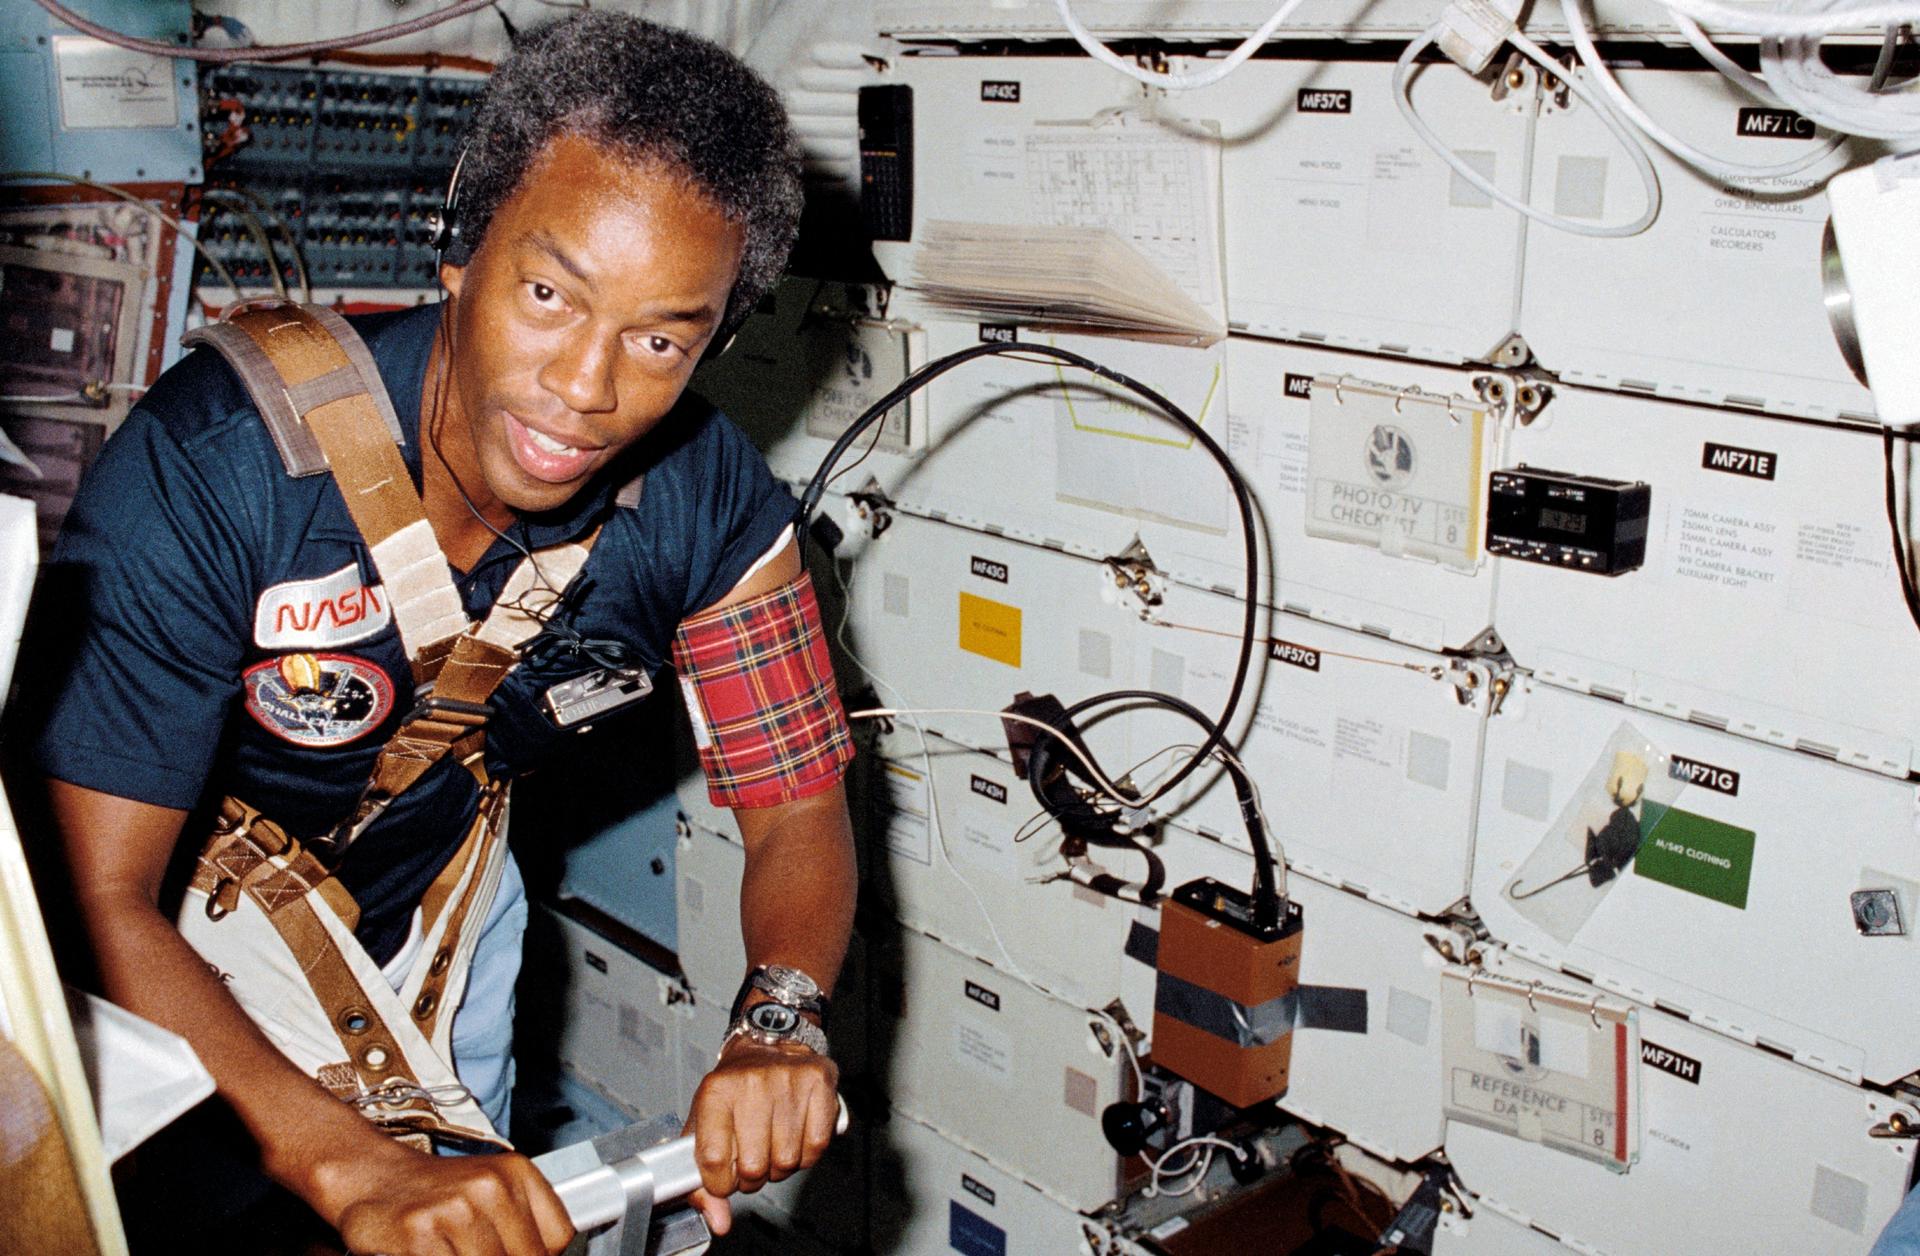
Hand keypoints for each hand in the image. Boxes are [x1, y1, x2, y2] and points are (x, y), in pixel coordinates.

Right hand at [317, 1139, 574, 1255]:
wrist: (370, 1176)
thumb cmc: (434, 1193)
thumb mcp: (492, 1193)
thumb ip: (523, 1227)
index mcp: (516, 1173)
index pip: (555, 1240)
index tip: (517, 1252)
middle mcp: (489, 1187)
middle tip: (472, 1250)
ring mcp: (453, 1210)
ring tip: (450, 1249)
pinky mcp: (418, 1233)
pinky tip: (429, 1253)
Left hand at [685, 1037, 839, 1235]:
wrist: (769, 1042)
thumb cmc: (735, 1087)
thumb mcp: (705, 1122)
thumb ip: (702, 1177)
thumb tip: (718, 1219)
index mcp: (716, 1091)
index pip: (713, 1160)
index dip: (720, 1182)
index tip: (724, 1178)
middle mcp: (751, 1083)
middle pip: (754, 1167)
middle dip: (753, 1176)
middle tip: (752, 1161)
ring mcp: (788, 1081)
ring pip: (787, 1161)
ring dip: (780, 1165)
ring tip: (773, 1145)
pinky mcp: (819, 1082)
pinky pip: (817, 1145)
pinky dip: (806, 1153)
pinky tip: (796, 1137)